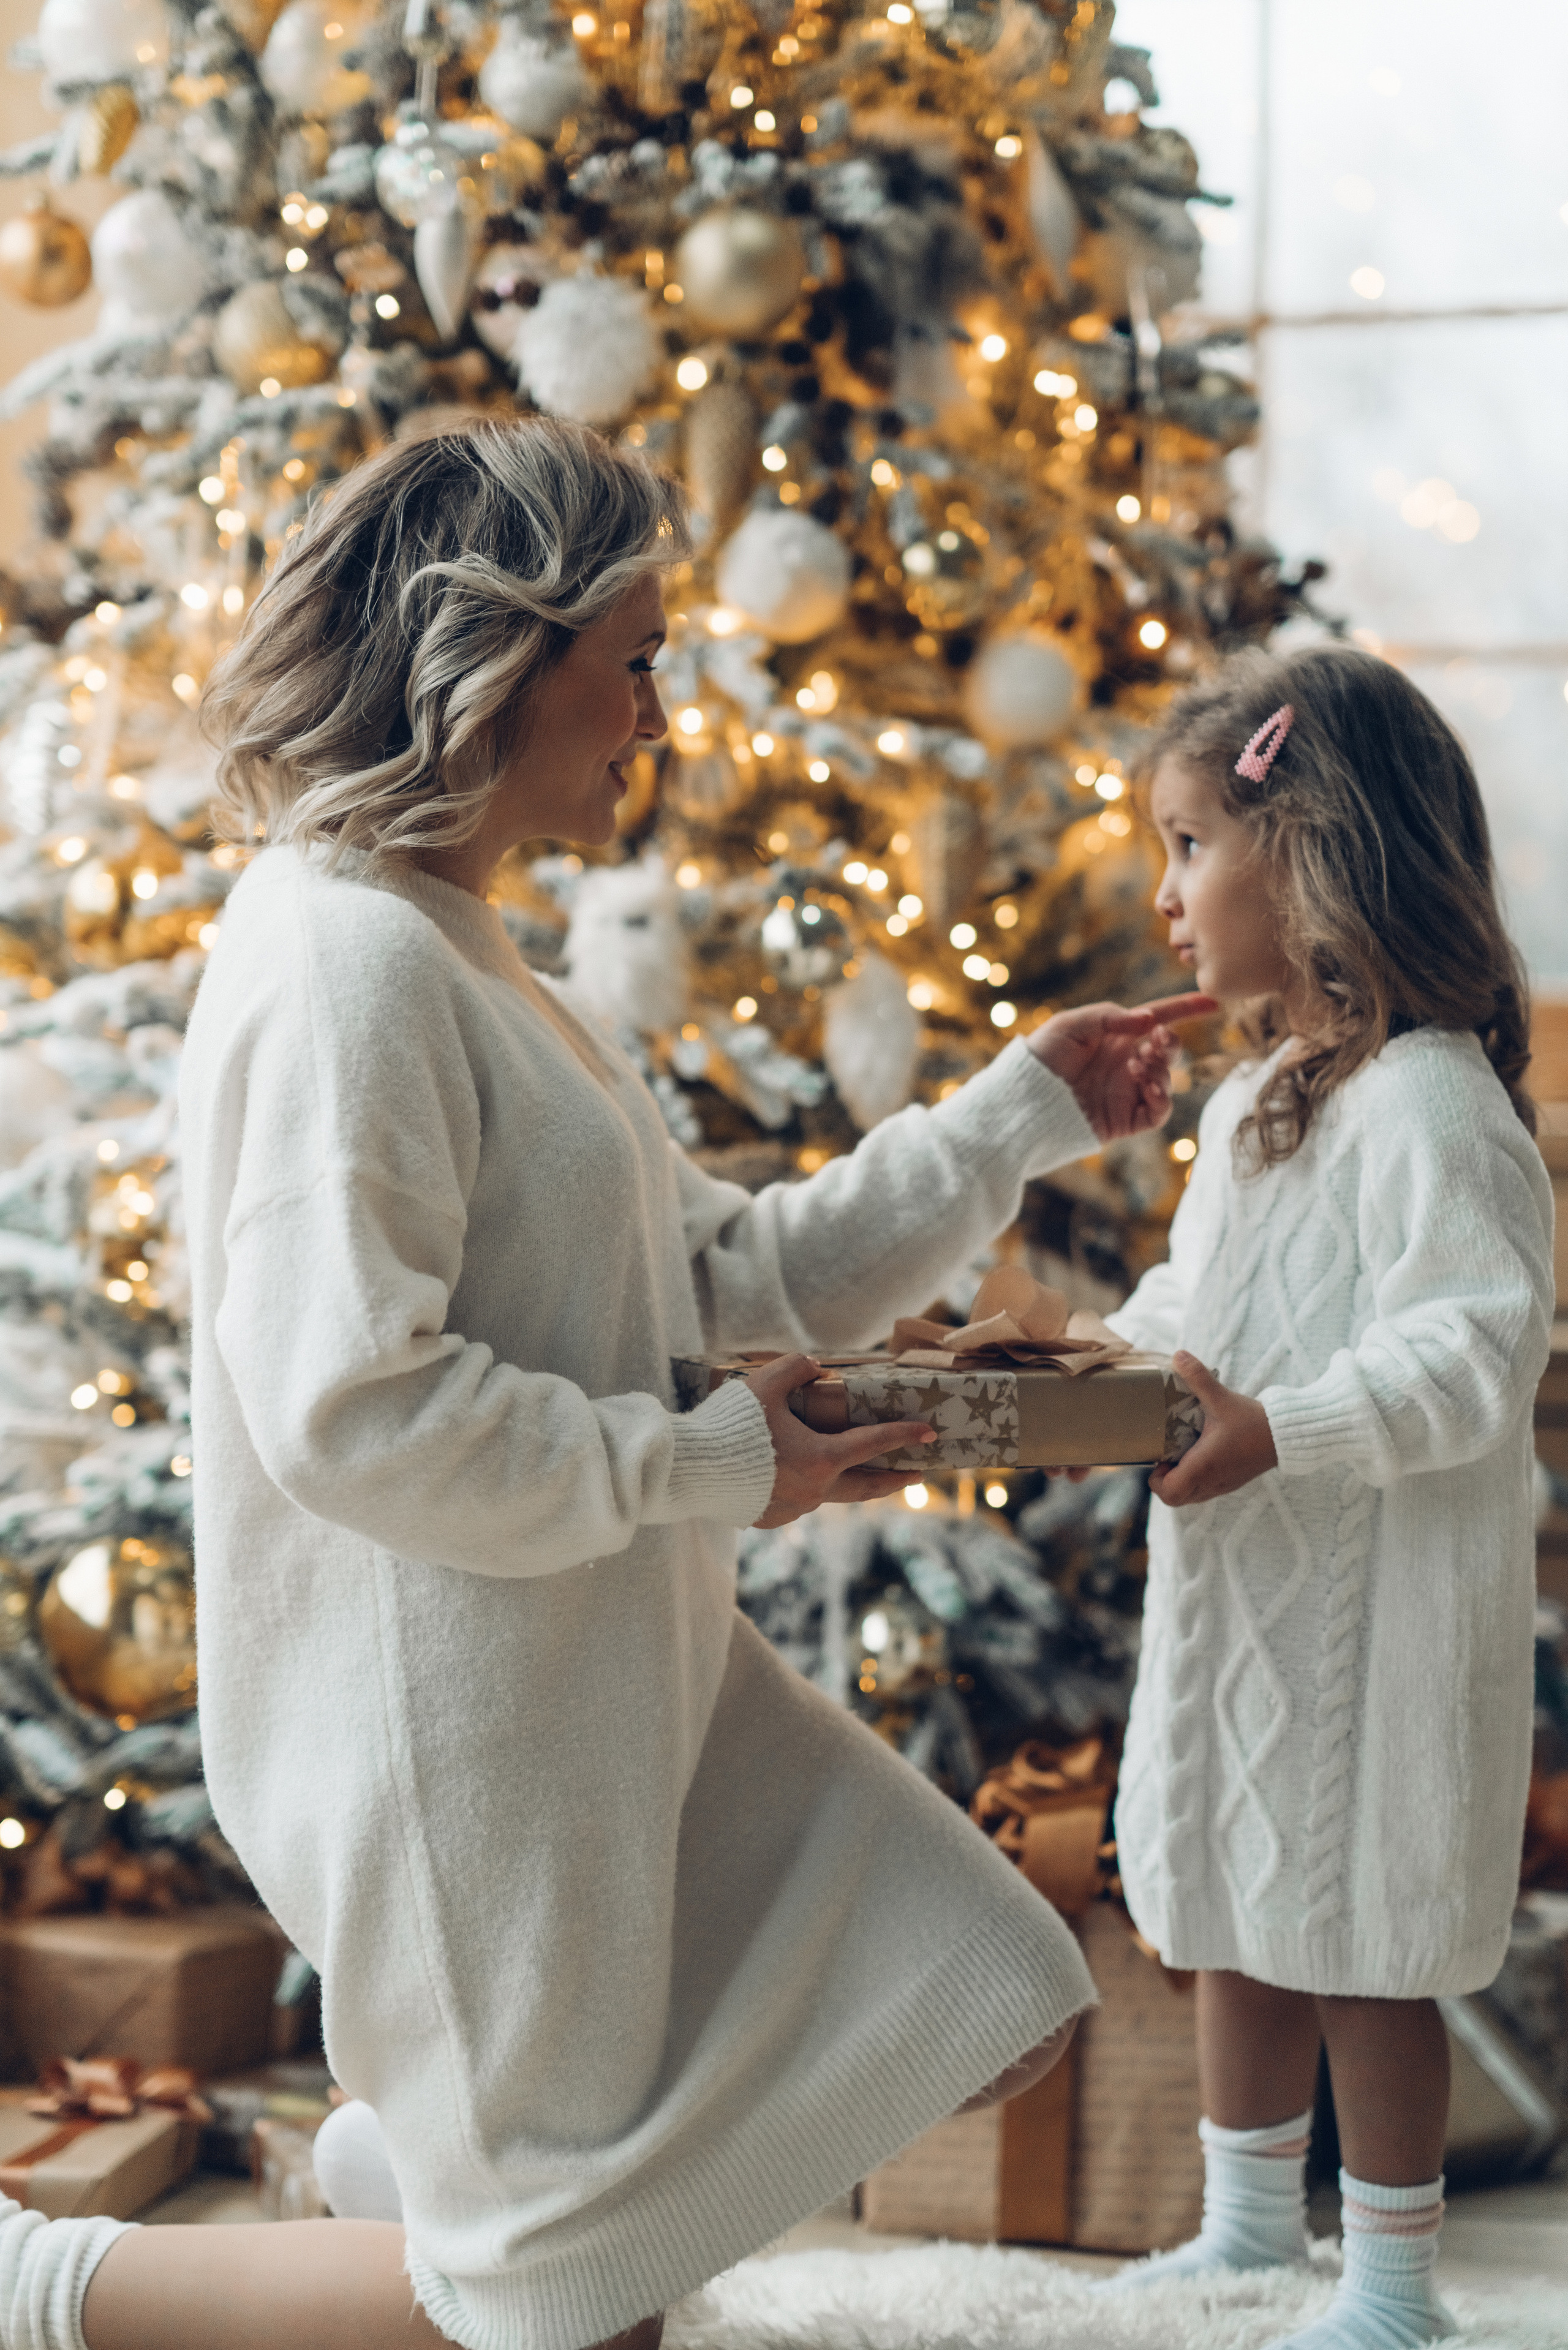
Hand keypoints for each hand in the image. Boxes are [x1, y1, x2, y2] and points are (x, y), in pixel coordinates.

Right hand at [744, 1353, 934, 1528]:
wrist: (689, 1471)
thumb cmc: (729, 1426)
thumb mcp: (765, 1383)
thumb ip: (796, 1368)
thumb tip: (814, 1367)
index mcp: (821, 1458)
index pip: (873, 1444)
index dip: (903, 1435)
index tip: (929, 1433)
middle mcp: (814, 1490)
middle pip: (865, 1487)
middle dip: (894, 1479)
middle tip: (916, 1474)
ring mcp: (792, 1509)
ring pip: (827, 1495)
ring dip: (845, 1484)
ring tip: (854, 1475)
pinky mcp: (769, 1519)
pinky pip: (796, 1503)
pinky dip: (805, 1489)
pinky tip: (797, 1480)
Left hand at [1028, 994, 1217, 1140]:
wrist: (1021, 1099)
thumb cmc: (1040, 1056)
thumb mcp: (1070, 1024)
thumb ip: (1109, 1017)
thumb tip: (1149, 1020)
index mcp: (1115, 1036)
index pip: (1158, 1019)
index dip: (1186, 1009)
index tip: (1212, 1002)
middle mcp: (1126, 1063)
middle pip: (1168, 1050)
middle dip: (1171, 1042)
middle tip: (1157, 1040)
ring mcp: (1127, 1091)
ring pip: (1166, 1079)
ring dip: (1161, 1069)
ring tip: (1137, 1066)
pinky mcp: (1125, 1119)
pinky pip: (1158, 1112)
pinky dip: (1162, 1099)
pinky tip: (1148, 1087)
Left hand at [1149, 1352, 1276, 1506]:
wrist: (1286, 1435)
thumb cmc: (1253, 1421)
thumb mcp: (1222, 1397)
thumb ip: (1198, 1376)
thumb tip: (1178, 1355)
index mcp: (1204, 1466)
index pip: (1169, 1492)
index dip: (1156, 1479)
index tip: (1160, 1456)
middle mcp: (1212, 1482)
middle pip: (1175, 1499)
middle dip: (1164, 1480)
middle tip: (1167, 1455)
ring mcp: (1222, 1486)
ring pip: (1190, 1498)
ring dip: (1180, 1481)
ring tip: (1181, 1455)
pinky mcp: (1231, 1483)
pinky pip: (1204, 1492)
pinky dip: (1195, 1481)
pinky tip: (1199, 1456)